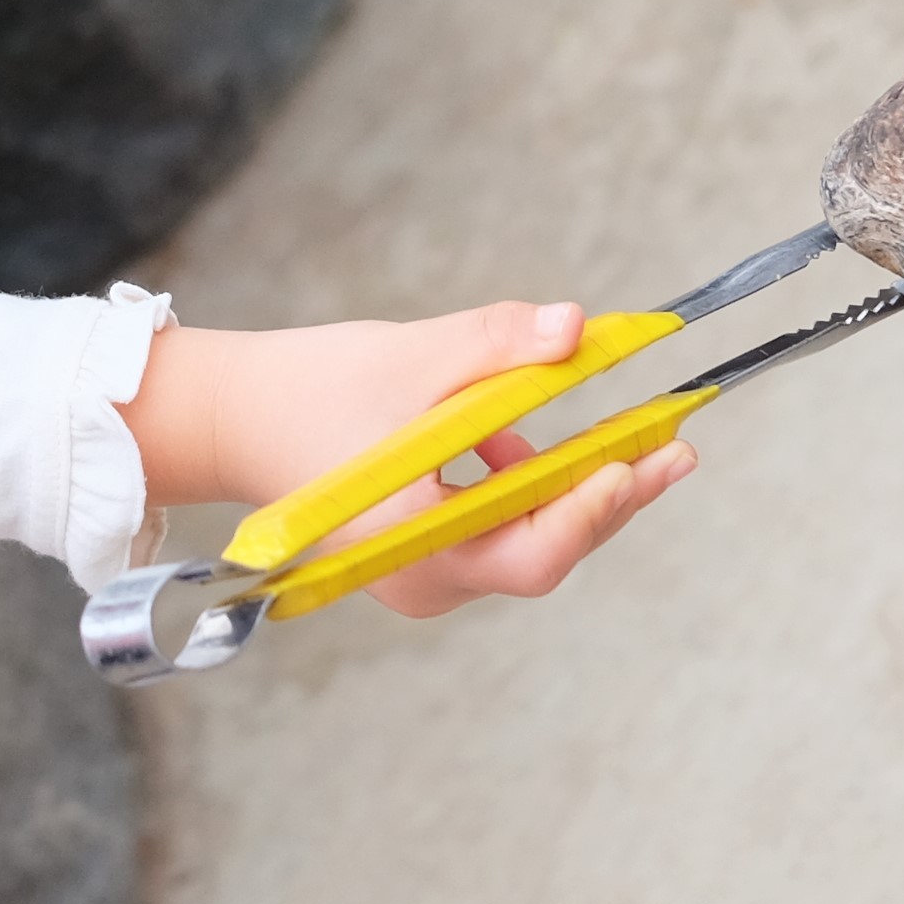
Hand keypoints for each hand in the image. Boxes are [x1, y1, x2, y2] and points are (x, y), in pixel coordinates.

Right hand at [120, 302, 697, 617]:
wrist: (229, 418)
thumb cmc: (306, 391)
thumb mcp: (411, 356)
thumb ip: (498, 343)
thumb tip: (578, 327)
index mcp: (414, 540)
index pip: (530, 551)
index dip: (595, 510)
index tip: (640, 461)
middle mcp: (422, 576)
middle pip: (540, 553)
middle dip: (608, 497)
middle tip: (674, 450)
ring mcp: (419, 571)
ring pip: (522, 541)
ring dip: (569, 488)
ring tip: (629, 439)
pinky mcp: (417, 550)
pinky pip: (491, 528)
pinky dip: (520, 485)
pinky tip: (520, 438)